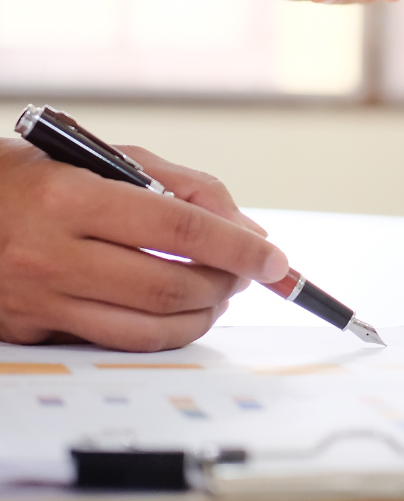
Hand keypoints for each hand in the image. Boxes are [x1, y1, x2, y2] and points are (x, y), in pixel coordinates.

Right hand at [0, 139, 289, 351]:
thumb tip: (247, 230)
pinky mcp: (32, 331)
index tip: (274, 259)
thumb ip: (184, 188)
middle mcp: (51, 254)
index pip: (180, 229)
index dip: (239, 248)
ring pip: (148, 329)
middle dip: (226, 283)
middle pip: (169, 287)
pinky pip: (116, 343)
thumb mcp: (105, 157)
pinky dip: (164, 331)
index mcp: (71, 198)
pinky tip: (180, 310)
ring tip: (220, 292)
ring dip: (203, 314)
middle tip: (248, 273)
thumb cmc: (34, 175)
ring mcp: (39, 300)